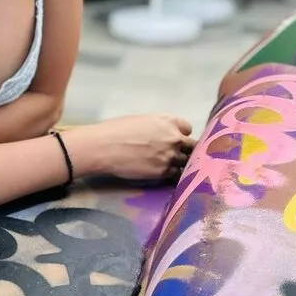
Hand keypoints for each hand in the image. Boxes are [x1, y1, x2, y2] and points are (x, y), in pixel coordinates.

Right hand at [73, 114, 194, 181]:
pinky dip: (172, 175)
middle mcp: (174, 138)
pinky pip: (176, 174)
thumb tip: (160, 135)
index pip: (187, 127)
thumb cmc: (115, 130)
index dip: (180, 133)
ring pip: (187, 162)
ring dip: (180, 164)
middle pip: (192, 146)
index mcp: (168, 121)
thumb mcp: (140, 121)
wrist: (104, 147)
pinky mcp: (164, 172)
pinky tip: (163, 175)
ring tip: (168, 166)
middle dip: (185, 150)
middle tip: (174, 154)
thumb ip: (157, 127)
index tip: (174, 138)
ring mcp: (171, 156)